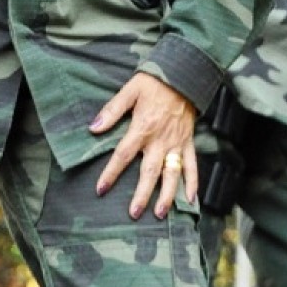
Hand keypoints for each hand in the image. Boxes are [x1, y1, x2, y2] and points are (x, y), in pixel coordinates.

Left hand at [89, 72, 197, 219]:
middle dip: (142, 194)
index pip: (123, 155)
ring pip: (172, 174)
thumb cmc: (155, 82)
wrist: (185, 73)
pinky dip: (192, 182)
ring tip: (160, 213)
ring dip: (167, 195)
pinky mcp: (188, 141)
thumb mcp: (130, 91)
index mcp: (143, 128)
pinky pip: (192, 165)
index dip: (111, 173)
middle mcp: (161, 140)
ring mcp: (177, 142)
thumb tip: (93, 128)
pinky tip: (190, 200)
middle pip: (150, 172)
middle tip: (134, 213)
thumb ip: (112, 110)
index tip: (101, 189)